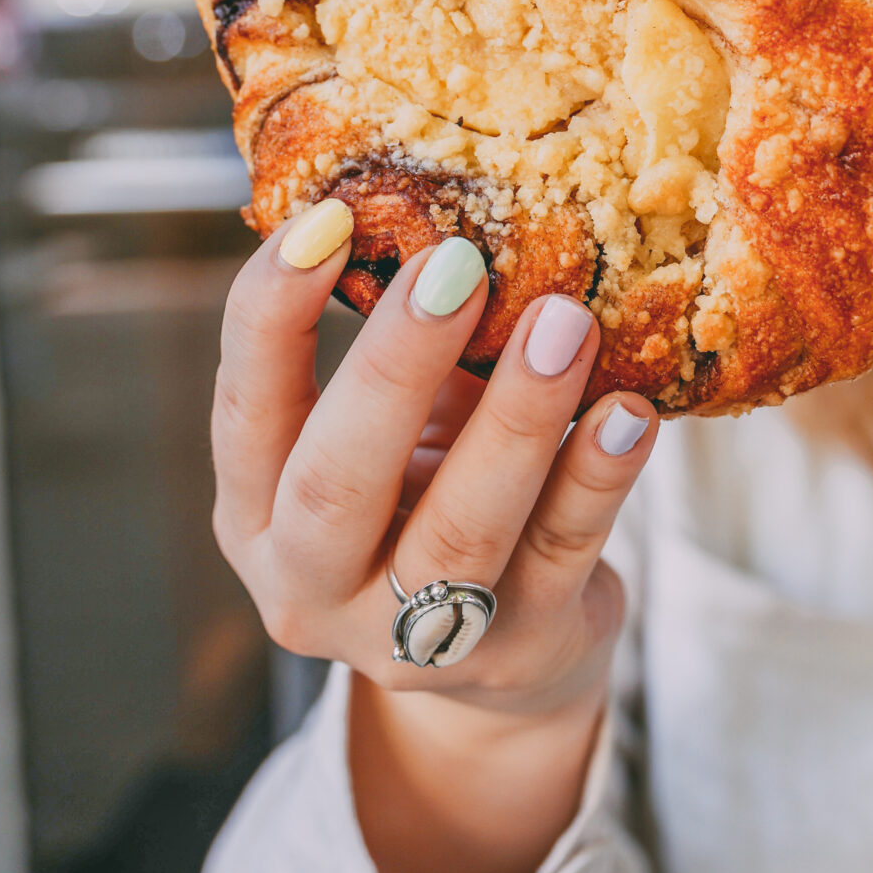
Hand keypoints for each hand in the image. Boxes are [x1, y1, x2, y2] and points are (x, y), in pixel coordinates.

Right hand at [211, 213, 656, 872]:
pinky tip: (629, 413)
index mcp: (257, 514)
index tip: (329, 215)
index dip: (272, 311)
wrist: (503, 668)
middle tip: (457, 263)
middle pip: (336, 482)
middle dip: (395, 366)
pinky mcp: (521, 653)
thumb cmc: (433, 501)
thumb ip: (400, 354)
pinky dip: (597, 478)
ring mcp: (413, 639)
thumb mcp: (391, 438)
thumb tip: (447, 203)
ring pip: (460, 529)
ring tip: (567, 322)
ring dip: (517, 418)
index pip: (243, 407)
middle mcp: (314, 586)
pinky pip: (562, 554)